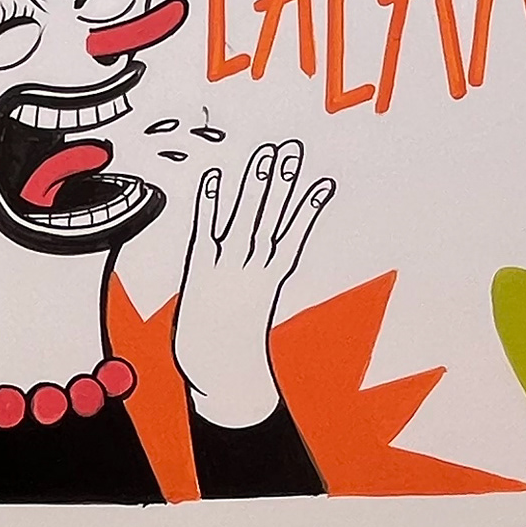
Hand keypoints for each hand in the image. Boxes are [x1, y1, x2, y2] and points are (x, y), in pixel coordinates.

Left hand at [171, 140, 332, 431]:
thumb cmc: (234, 350)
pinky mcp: (201, 270)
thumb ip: (255, 286)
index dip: (309, 208)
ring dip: (257, 184)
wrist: (220, 377)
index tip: (324, 183)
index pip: (294, 235)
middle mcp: (253, 268)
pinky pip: (207, 229)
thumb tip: (261, 271)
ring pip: (247, 218)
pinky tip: (215, 175)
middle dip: (283, 182)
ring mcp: (228, 267)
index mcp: (271, 280)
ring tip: (267, 154)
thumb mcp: (251, 312)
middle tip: (293, 149)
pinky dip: (211, 203)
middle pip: (272, 217)